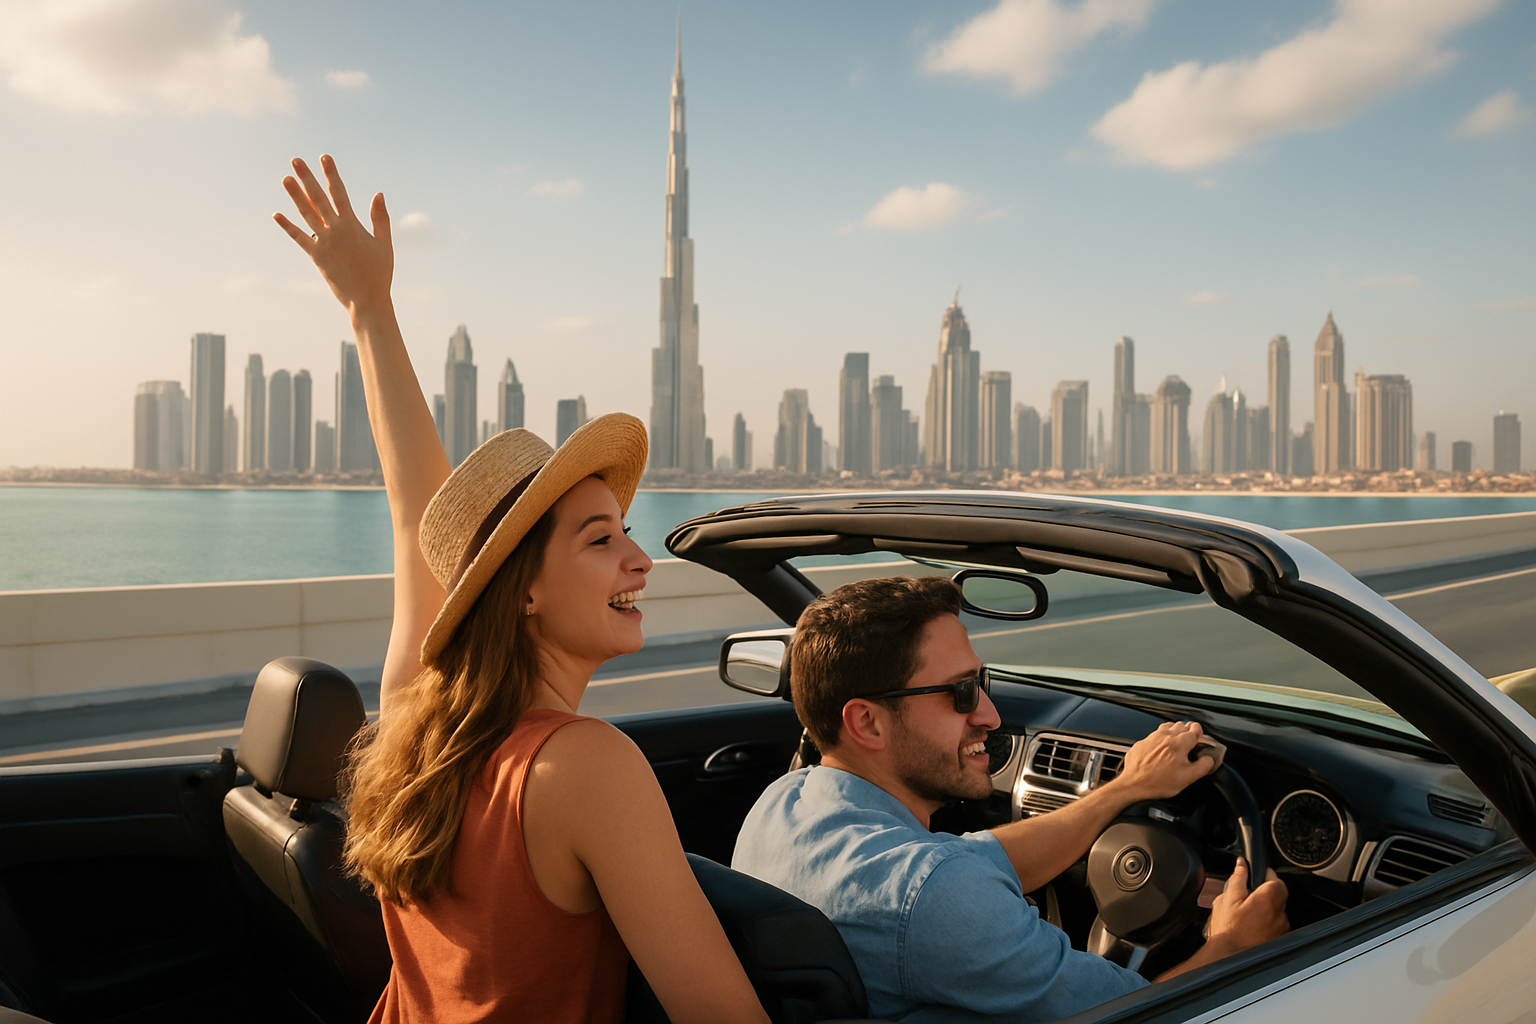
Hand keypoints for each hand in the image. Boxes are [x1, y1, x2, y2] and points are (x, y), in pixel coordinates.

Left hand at [274, 154, 393, 317]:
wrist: (367, 300)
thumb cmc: (379, 272)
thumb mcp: (385, 244)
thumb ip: (380, 218)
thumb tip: (378, 194)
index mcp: (352, 225)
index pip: (339, 193)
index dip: (331, 174)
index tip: (325, 157)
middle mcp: (335, 231)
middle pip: (318, 198)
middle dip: (307, 178)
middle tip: (296, 160)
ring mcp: (323, 243)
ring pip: (306, 214)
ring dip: (295, 195)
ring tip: (285, 178)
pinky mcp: (316, 256)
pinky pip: (298, 238)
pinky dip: (288, 226)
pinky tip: (276, 214)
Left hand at [1113, 720, 1216, 801]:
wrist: (1133, 785)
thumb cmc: (1159, 783)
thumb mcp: (1188, 778)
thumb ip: (1202, 766)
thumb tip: (1209, 759)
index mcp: (1178, 744)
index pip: (1194, 729)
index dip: (1199, 732)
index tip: (1200, 737)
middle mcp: (1164, 737)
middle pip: (1181, 725)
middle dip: (1188, 731)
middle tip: (1190, 742)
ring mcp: (1151, 738)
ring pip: (1167, 727)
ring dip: (1174, 732)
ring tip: (1177, 743)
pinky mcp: (1142, 743)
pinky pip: (1154, 735)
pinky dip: (1161, 739)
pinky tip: (1162, 749)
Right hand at [1208, 857, 1288, 953]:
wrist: (1230, 957)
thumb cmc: (1228, 931)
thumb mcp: (1227, 899)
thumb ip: (1238, 878)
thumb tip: (1242, 865)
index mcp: (1268, 898)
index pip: (1276, 879)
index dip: (1266, 875)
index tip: (1256, 876)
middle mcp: (1280, 913)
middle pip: (1277, 895)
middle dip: (1264, 893)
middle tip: (1246, 897)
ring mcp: (1282, 928)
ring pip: (1276, 911)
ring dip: (1265, 910)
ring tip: (1246, 916)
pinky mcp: (1280, 940)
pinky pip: (1275, 926)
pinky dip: (1266, 924)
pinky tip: (1250, 929)